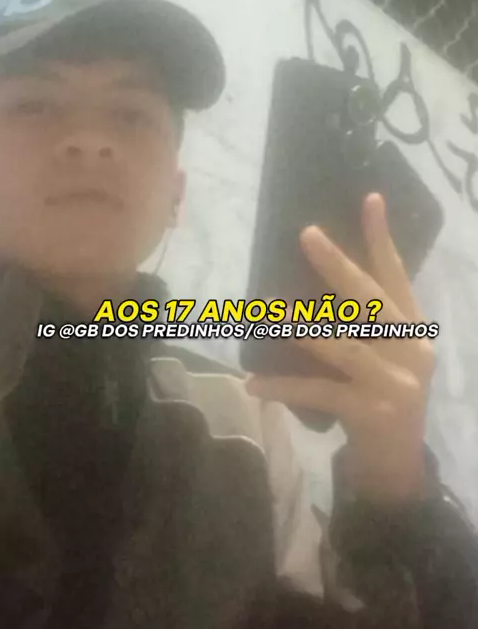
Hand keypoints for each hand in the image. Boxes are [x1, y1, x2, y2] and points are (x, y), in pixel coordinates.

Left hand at [245, 193, 434, 503]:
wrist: (398, 469)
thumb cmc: (381, 401)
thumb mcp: (383, 358)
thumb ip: (361, 327)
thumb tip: (304, 292)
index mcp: (414, 330)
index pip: (397, 276)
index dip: (382, 238)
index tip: (369, 198)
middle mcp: (412, 350)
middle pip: (371, 301)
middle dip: (338, 267)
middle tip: (307, 234)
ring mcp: (396, 383)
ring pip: (345, 346)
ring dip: (306, 328)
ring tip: (271, 311)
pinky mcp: (372, 413)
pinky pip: (320, 392)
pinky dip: (285, 387)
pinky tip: (253, 384)